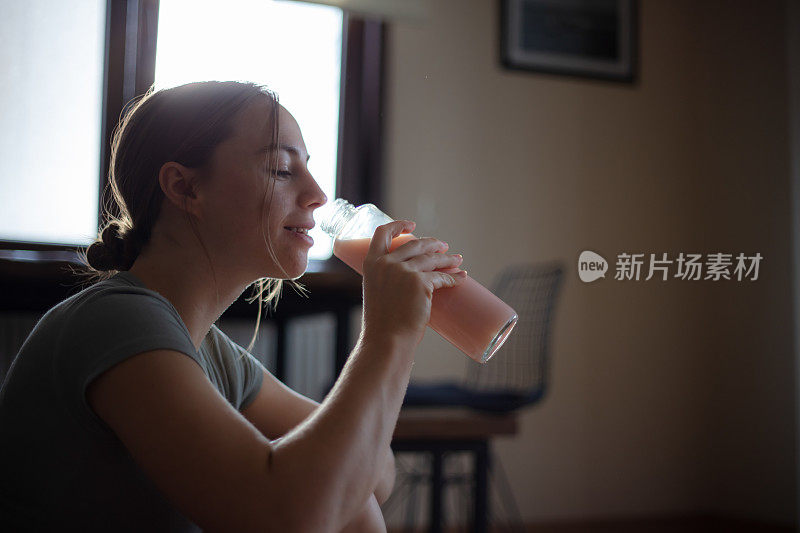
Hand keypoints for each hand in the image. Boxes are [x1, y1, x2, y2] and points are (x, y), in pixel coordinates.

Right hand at [361, 220, 465, 347]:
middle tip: (443, 246)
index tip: (412, 225)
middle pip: (415, 244)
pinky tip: (461, 277)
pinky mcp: (421, 282)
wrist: (386, 340)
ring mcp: (404, 271)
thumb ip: (388, 282)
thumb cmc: (381, 324)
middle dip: (432, 243)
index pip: (382, 233)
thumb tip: (407, 280)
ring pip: (432, 259)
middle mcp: (387, 263)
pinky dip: (454, 277)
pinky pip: (442, 276)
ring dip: (448, 258)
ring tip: (458, 259)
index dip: (398, 225)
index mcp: (371, 264)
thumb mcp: (377, 293)